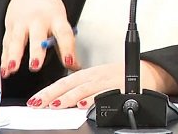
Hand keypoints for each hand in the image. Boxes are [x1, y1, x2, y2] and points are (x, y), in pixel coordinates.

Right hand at [1, 0, 78, 77]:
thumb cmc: (49, 11)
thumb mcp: (60, 22)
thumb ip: (65, 45)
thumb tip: (75, 67)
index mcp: (56, 19)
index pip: (64, 34)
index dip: (67, 49)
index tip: (69, 63)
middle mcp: (38, 20)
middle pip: (38, 36)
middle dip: (36, 51)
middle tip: (35, 66)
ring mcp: (22, 23)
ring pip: (17, 40)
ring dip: (14, 55)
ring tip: (12, 68)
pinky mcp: (10, 27)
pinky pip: (7, 44)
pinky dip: (4, 58)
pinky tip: (4, 71)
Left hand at [26, 60, 177, 108]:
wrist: (144, 72)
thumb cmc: (117, 77)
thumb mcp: (95, 80)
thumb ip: (78, 89)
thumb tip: (56, 100)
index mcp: (86, 75)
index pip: (62, 83)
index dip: (47, 92)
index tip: (33, 101)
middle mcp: (94, 77)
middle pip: (69, 85)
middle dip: (51, 95)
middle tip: (36, 104)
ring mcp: (106, 83)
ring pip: (84, 90)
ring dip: (68, 98)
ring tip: (54, 105)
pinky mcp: (119, 88)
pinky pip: (104, 95)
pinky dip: (93, 100)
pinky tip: (84, 106)